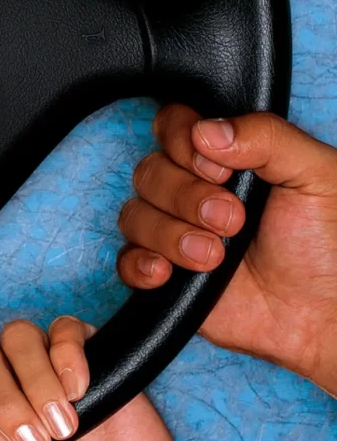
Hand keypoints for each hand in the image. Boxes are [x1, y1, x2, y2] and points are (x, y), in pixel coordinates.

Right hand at [117, 106, 336, 395]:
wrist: (325, 315)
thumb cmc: (329, 244)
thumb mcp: (317, 175)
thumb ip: (267, 137)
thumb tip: (206, 130)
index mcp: (223, 158)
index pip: (172, 124)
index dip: (182, 142)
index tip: (220, 169)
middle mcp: (191, 190)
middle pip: (148, 171)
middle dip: (186, 197)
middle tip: (232, 220)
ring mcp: (174, 231)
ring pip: (134, 214)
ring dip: (170, 235)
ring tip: (214, 257)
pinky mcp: (164, 274)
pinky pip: (125, 260)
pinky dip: (140, 264)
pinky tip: (170, 273)